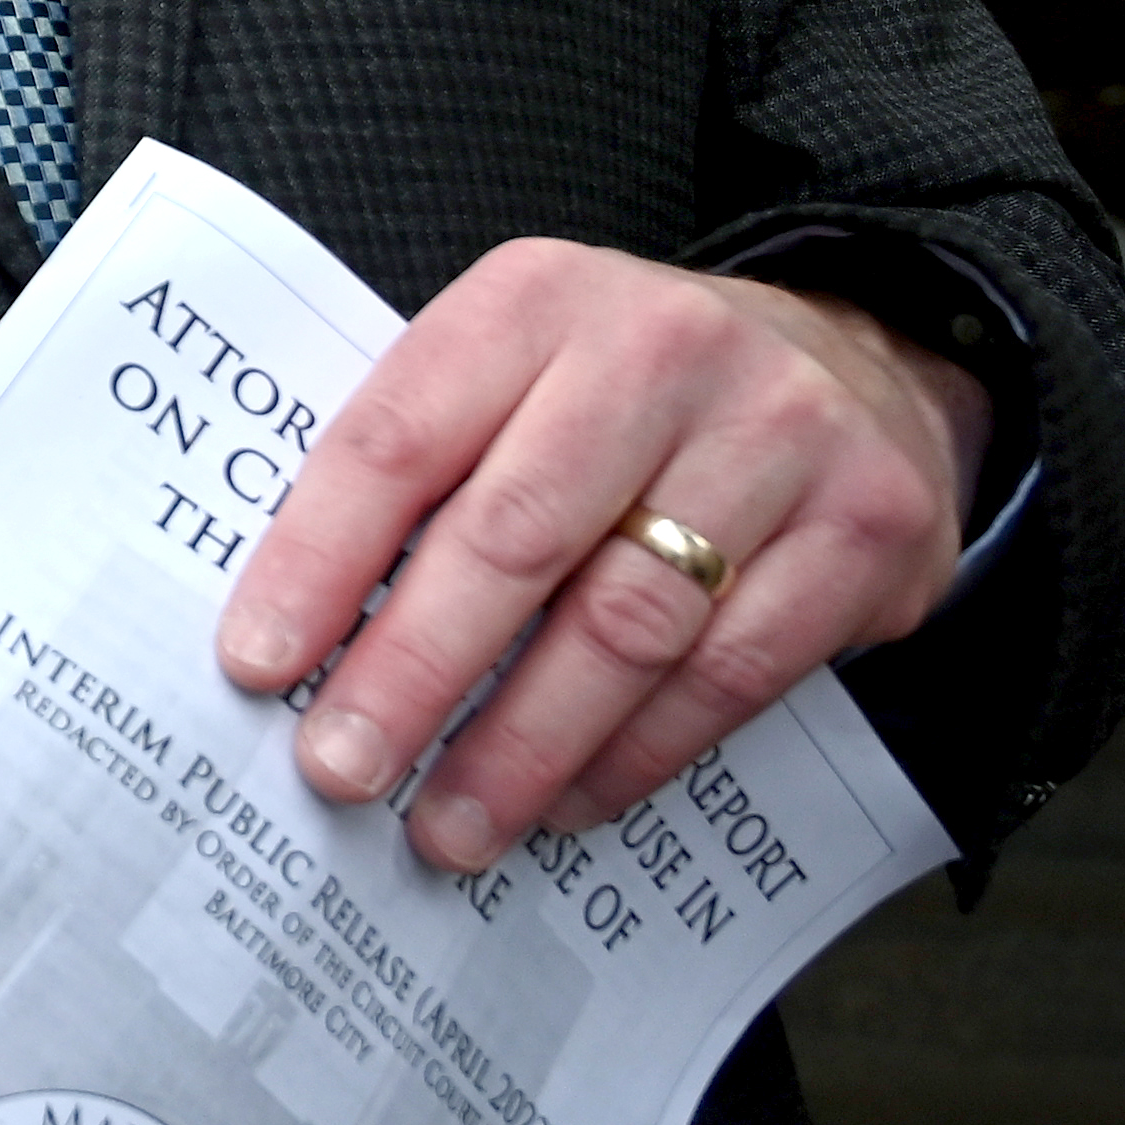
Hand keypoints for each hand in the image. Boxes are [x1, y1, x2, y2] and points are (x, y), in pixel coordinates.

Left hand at [214, 242, 987, 872]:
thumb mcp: (522, 374)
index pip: (401, 435)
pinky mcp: (866, 526)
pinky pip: (729, 669)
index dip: (318, 558)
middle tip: (342, 772)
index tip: (258, 665)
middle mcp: (661, 348)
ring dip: (521, 744)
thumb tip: (293, 636)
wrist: (863, 363)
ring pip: (624, 620)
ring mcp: (779, 433)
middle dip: (411, 671)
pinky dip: (635, 754)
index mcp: (538, 299)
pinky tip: (568, 802)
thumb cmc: (634, 397)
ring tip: (448, 824)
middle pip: (511, 534)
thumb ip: (426, 469)